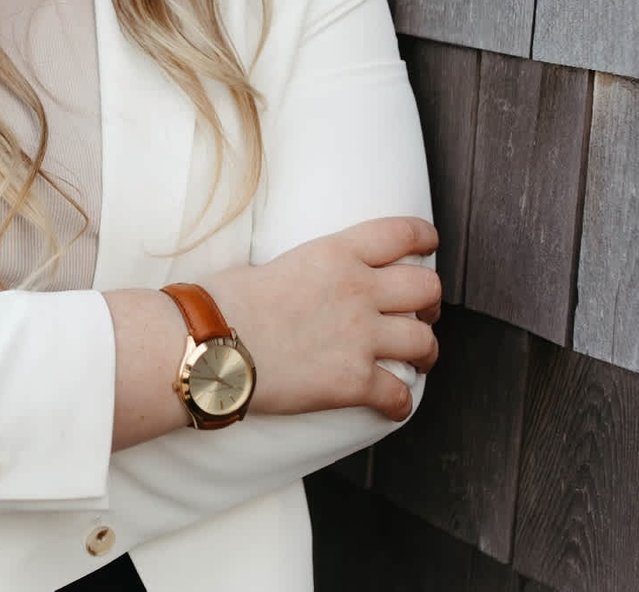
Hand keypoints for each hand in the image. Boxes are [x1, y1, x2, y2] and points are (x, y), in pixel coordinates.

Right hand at [203, 216, 440, 422]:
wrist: (209, 342)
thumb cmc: (224, 301)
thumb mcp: (270, 262)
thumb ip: (304, 269)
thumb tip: (302, 284)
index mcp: (335, 253)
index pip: (401, 234)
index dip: (424, 238)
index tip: (429, 245)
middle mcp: (357, 289)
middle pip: (427, 288)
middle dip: (429, 302)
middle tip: (419, 312)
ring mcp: (359, 336)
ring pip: (425, 342)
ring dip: (424, 352)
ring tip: (414, 359)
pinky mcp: (353, 381)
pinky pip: (400, 395)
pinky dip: (399, 402)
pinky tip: (390, 403)